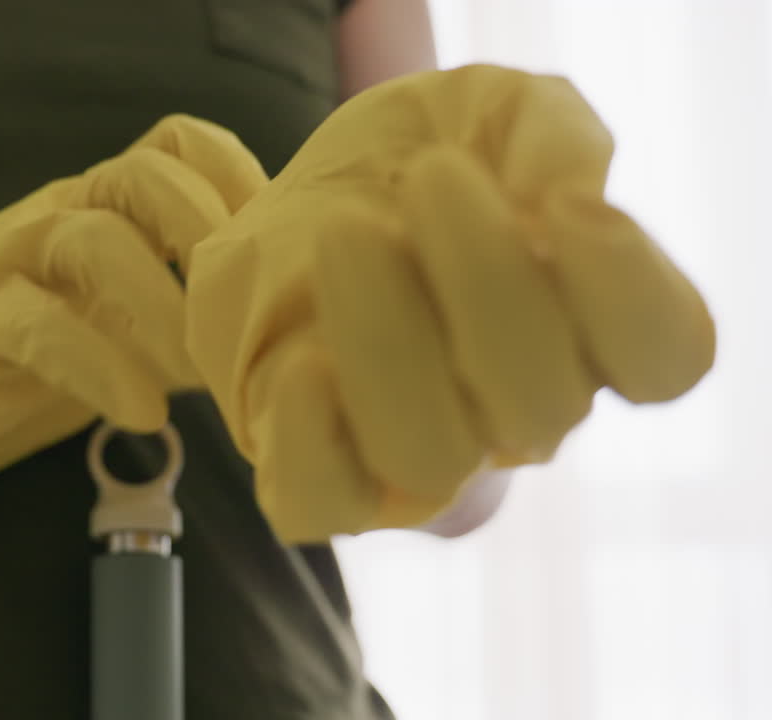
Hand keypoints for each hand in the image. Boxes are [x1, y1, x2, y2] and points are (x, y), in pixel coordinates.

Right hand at [0, 114, 269, 574]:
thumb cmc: (44, 349)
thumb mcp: (122, 309)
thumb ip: (185, 296)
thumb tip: (282, 321)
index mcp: (106, 200)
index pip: (179, 145)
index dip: (241, 182)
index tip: (282, 256)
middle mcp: (60, 211)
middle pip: (143, 175)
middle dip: (209, 235)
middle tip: (247, 315)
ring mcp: (11, 259)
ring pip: (91, 241)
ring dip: (161, 309)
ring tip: (203, 377)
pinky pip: (35, 325)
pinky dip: (99, 368)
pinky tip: (142, 412)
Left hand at [185, 64, 715, 540]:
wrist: (274, 204)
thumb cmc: (396, 165)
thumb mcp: (480, 109)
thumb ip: (544, 131)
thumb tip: (563, 192)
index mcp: (578, 327)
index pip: (662, 357)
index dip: (629, 291)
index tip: (564, 205)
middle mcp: (508, 407)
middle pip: (543, 404)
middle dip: (486, 278)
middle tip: (428, 175)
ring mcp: (410, 448)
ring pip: (430, 453)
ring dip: (389, 337)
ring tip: (349, 231)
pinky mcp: (315, 471)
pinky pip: (322, 499)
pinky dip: (313, 439)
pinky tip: (303, 362)